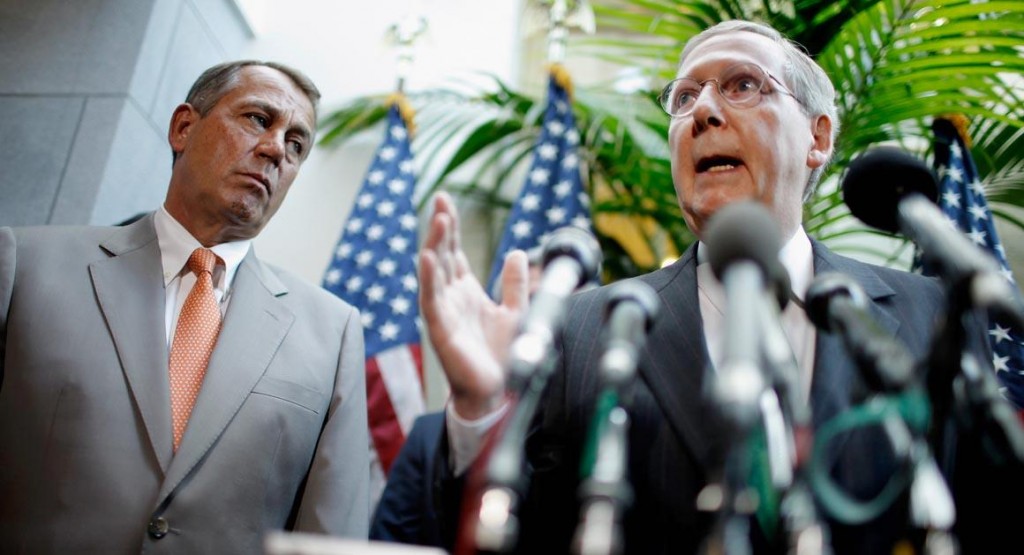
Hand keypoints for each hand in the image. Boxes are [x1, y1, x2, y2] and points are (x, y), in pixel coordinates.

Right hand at [419, 192, 528, 419]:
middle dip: (441, 227)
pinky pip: (430, 300)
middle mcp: (451, 297)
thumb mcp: (516, 311)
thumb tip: (518, 253)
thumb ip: (515, 284)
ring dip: (435, 245)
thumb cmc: (500, 355)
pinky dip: (428, 278)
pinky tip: (427, 257)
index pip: (454, 252)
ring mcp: (443, 312)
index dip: (451, 227)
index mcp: (466, 291)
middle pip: (442, 255)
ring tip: (440, 220)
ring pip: (433, 272)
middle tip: (440, 199)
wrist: (496, 391)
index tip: (446, 201)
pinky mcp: (440, 329)